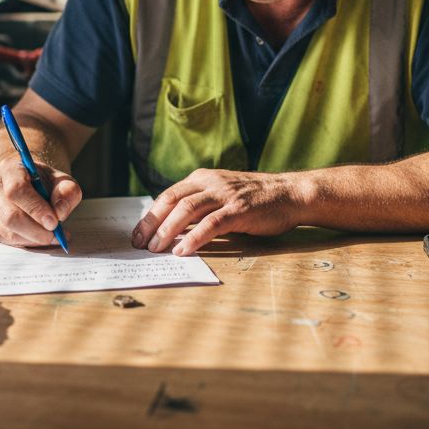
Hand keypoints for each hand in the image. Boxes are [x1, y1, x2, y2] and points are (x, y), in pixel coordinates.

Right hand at [0, 156, 81, 246]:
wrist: (29, 182)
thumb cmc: (45, 181)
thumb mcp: (62, 181)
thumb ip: (67, 192)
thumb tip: (59, 213)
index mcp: (10, 169)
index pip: (17, 190)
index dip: (35, 209)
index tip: (53, 222)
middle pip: (10, 215)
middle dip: (36, 230)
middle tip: (55, 235)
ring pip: (8, 231)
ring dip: (33, 239)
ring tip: (52, 237)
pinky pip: (6, 239)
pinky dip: (26, 242)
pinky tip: (39, 237)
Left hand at [131, 168, 308, 256]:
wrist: (290, 193)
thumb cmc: (256, 199)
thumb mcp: (222, 195)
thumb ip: (201, 207)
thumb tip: (173, 230)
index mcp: (203, 178)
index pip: (169, 195)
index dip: (150, 215)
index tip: (138, 235)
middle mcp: (210, 183)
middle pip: (172, 201)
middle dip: (152, 223)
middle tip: (140, 244)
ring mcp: (225, 195)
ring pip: (187, 210)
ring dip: (168, 231)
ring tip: (157, 249)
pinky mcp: (240, 210)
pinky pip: (211, 223)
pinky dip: (194, 238)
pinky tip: (183, 251)